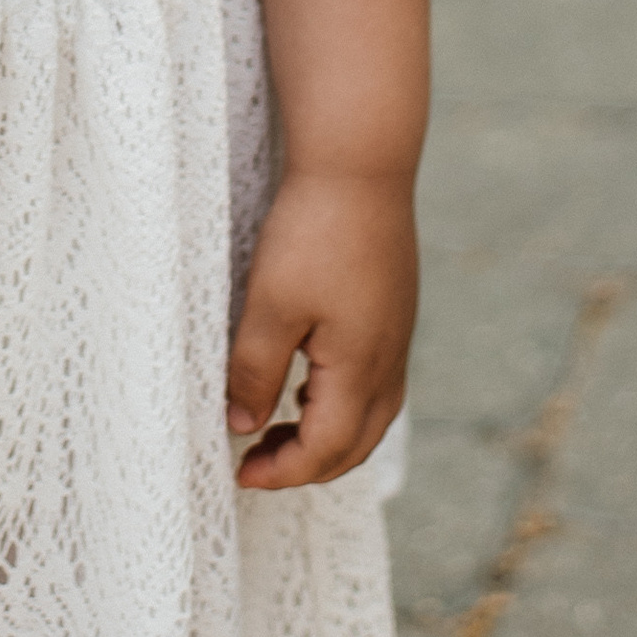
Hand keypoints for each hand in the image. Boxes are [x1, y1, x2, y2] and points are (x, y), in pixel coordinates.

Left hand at [225, 167, 417, 490]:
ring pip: (370, 415)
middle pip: (355, 444)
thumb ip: (255, 372)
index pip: (326, 450)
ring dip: (327, 435)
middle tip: (256, 462)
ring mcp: (396, 334)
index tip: (240, 473)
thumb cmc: (314, 231)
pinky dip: (341, 402)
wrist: (361, 163)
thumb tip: (243, 426)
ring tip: (278, 428)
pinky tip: (309, 380)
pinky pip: (374, 381)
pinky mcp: (392, 310)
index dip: (283, 473)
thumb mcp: (271, 305)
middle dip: (307, 465)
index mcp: (361, 369)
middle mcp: (389, 360)